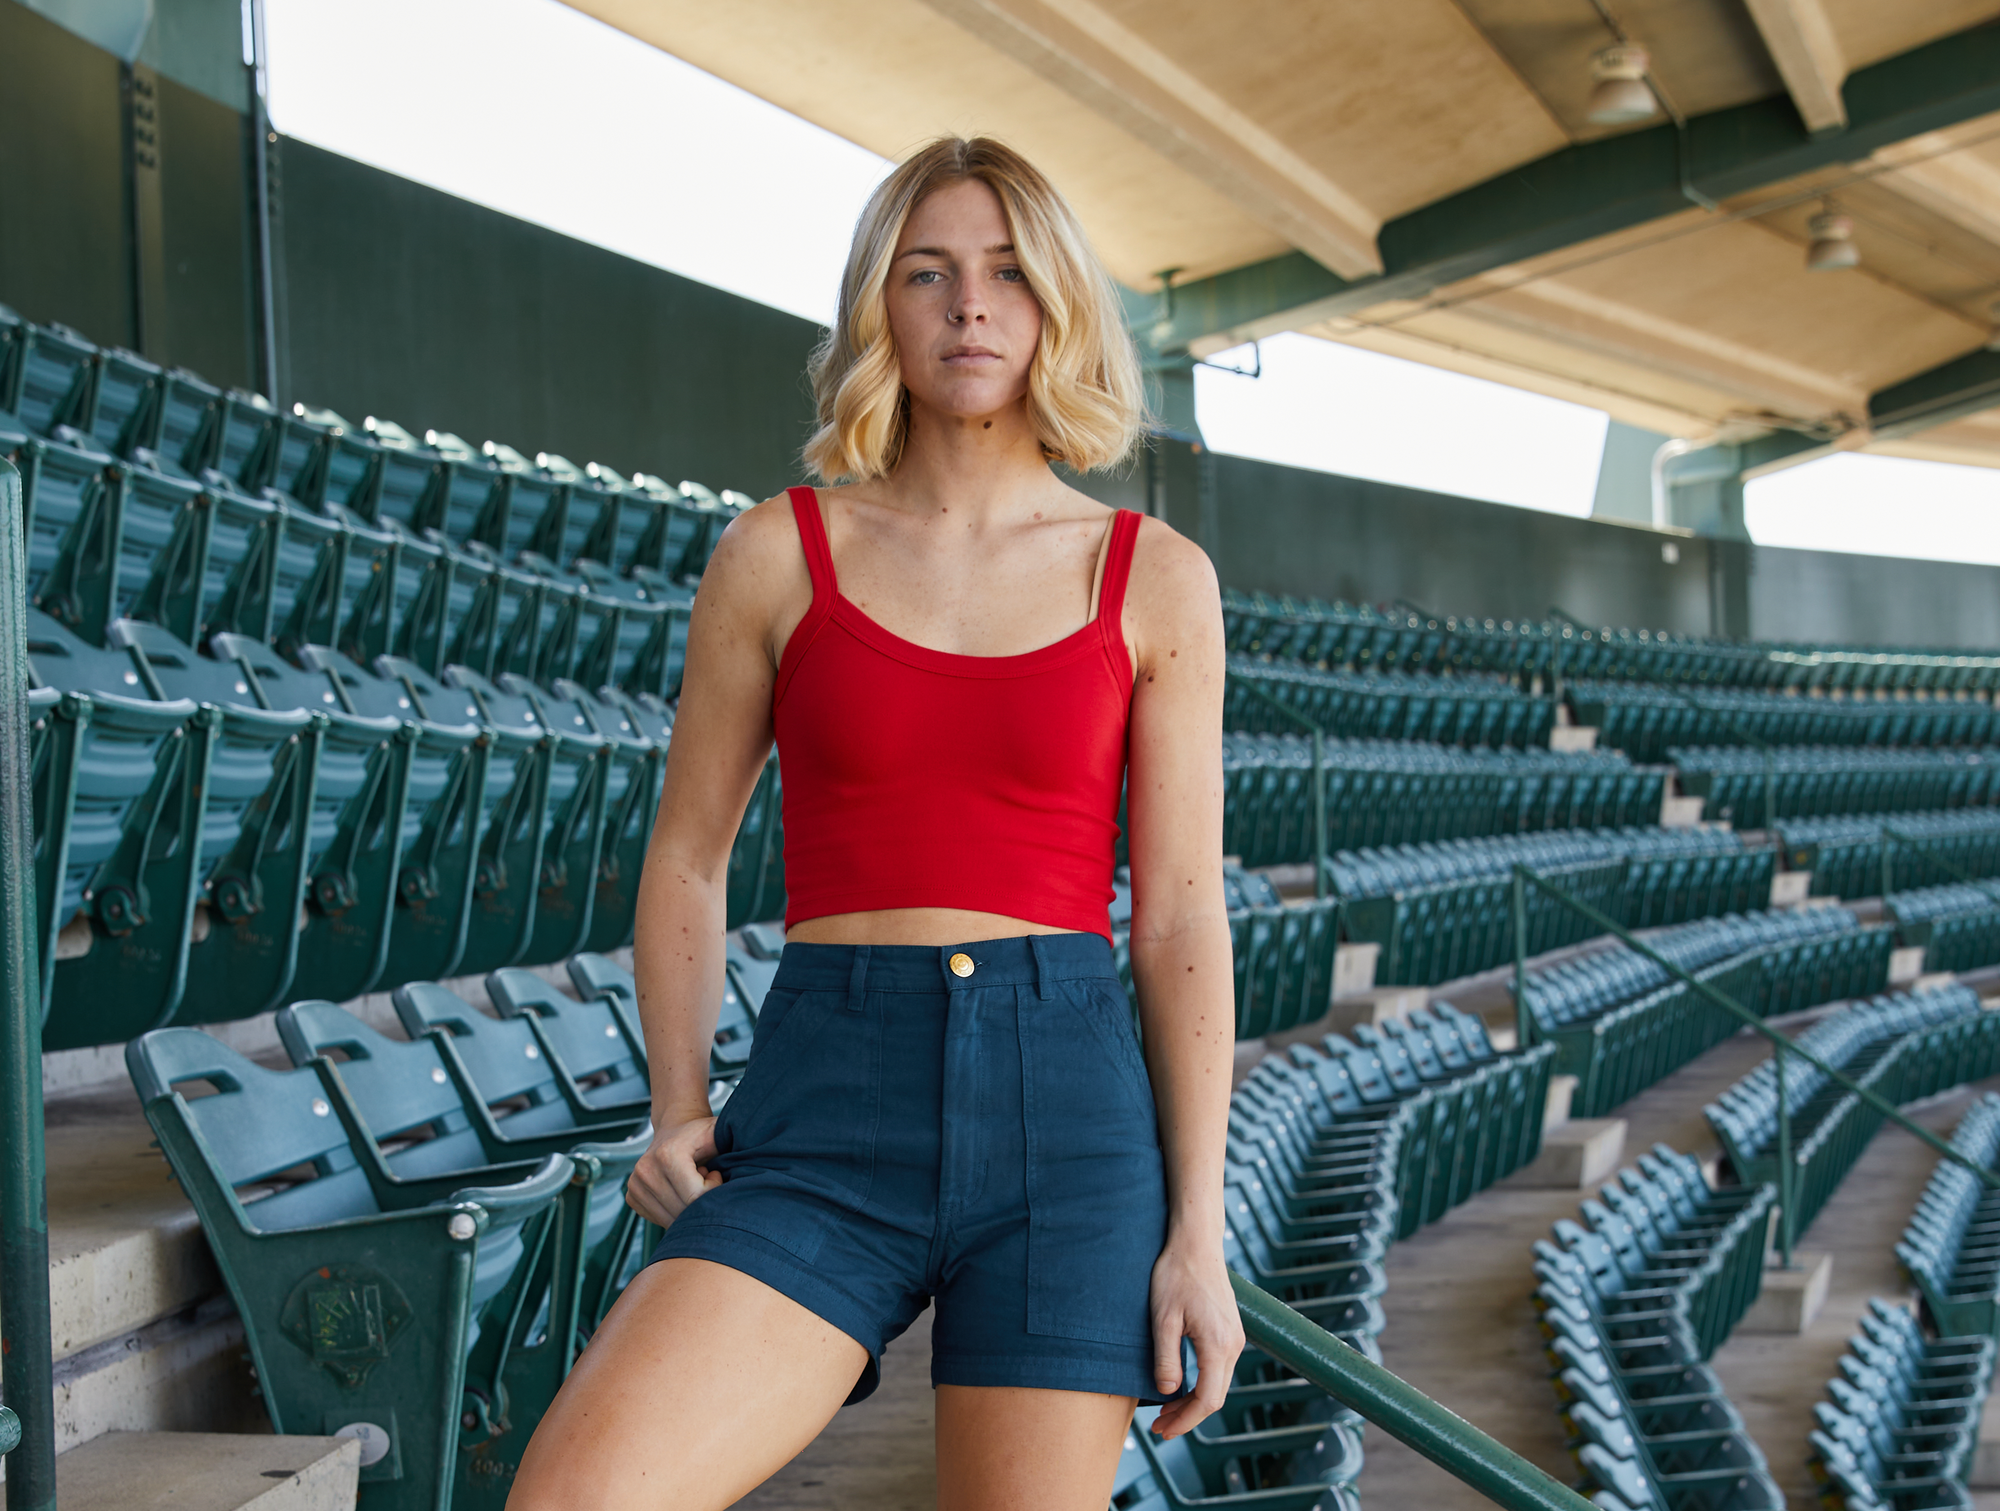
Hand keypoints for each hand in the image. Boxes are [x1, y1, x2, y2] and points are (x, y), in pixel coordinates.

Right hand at [624, 1113, 722, 1225]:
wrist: (674, 1128)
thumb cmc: (702, 1134)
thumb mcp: (719, 1133)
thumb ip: (733, 1144)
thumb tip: (755, 1158)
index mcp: (667, 1154)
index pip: (696, 1197)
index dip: (713, 1192)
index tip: (716, 1174)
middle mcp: (645, 1170)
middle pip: (682, 1211)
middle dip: (701, 1202)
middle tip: (706, 1181)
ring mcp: (635, 1185)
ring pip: (671, 1220)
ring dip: (688, 1208)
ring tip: (693, 1184)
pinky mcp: (632, 1197)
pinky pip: (660, 1219)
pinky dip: (675, 1211)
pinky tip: (680, 1191)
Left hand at [1146, 1238, 1243, 1437]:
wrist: (1196, 1243)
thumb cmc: (1176, 1275)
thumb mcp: (1163, 1319)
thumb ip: (1167, 1358)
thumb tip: (1168, 1393)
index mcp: (1218, 1345)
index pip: (1207, 1400)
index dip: (1185, 1420)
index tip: (1162, 1430)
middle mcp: (1233, 1345)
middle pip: (1215, 1397)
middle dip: (1188, 1416)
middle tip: (1159, 1427)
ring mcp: (1235, 1337)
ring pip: (1218, 1384)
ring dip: (1194, 1401)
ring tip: (1166, 1410)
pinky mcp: (1230, 1330)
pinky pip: (1219, 1369)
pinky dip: (1201, 1384)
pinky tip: (1181, 1386)